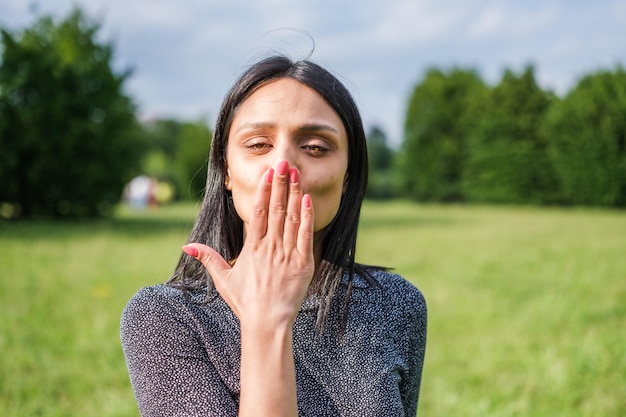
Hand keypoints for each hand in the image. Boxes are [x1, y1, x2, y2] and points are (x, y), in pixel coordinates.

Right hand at [183, 160, 314, 330]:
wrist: (267, 323)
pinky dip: (307, 218)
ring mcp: (287, 255)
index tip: (269, 173)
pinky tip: (308, 200)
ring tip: (297, 175)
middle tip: (285, 163)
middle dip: (280, 184)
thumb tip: (187, 247)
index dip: (264, 191)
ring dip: (295, 195)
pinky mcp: (303, 265)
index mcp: (252, 249)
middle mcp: (270, 248)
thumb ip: (208, 259)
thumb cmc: (246, 302)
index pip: (257, 213)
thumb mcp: (223, 280)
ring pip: (291, 219)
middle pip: (275, 210)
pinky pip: (305, 236)